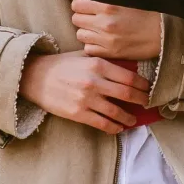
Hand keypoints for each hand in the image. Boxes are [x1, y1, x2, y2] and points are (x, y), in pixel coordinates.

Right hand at [19, 51, 151, 134]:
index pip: (129, 77)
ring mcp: (86, 99)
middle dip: (141, 101)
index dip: (142, 85)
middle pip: (127, 94)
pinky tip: (118, 128)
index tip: (148, 89)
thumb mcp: (84, 56)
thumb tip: (127, 69)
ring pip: (116, 112)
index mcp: (97, 65)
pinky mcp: (78, 113)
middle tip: (148, 104)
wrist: (36, 77)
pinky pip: (102, 123)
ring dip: (129, 118)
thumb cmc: (61, 65)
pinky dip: (114, 127)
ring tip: (133, 120)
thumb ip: (104, 62)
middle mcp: (94, 82)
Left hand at [70, 0, 162, 61]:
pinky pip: (88, 49)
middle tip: (93, 17)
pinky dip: (92, 45)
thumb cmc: (147, 11)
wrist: (163, 32)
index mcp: (108, 5)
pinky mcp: (111, 53)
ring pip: (80, 35)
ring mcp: (107, 39)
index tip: (88, 6)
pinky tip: (102, 41)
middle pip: (76, 19)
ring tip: (97, 29)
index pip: (77, 4)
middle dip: (83, 17)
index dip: (82, 4)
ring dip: (87, 31)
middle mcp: (105, 22)